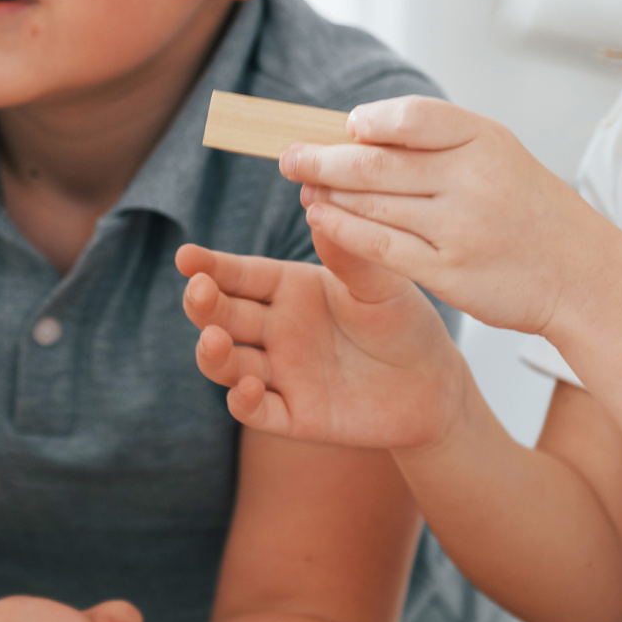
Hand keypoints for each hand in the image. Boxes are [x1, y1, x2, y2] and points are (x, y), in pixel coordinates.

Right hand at [177, 235, 466, 448]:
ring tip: (215, 341)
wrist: (434, 386)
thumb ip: (349, 256)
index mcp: (290, 289)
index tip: (186, 256)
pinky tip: (245, 388)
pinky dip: (244, 401)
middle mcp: (276, 329)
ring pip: (228, 363)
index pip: (239, 275)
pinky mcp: (294, 414)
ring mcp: (281, 372)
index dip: (210, 266)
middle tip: (198, 291)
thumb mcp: (382, 285)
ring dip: (214, 353)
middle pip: (223, 316)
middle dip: (203, 304)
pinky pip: (257, 410)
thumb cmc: (405, 323)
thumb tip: (318, 207)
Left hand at [281, 96, 605, 336]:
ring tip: (303, 186)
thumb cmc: (530, 211)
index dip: (371, 121)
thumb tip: (359, 130)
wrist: (582, 275)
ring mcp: (460, 227)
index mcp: (486, 140)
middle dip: (323, 158)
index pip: (413, 117)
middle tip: (289, 156)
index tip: (345, 126)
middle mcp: (473, 180)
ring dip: (328, 193)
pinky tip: (322, 219)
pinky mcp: (448, 272)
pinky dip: (343, 230)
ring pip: (372, 204)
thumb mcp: (500, 156)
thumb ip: (440, 141)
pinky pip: (380, 246)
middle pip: (377, 162)